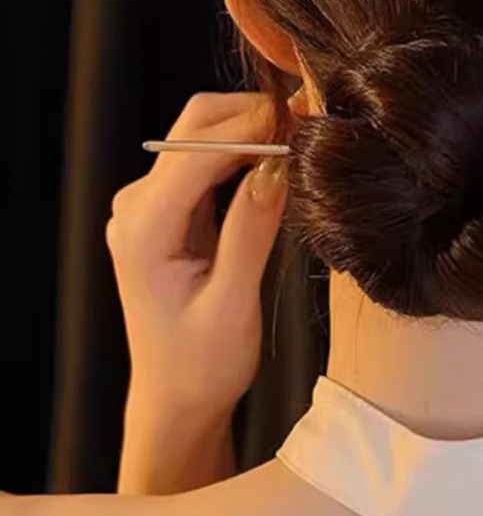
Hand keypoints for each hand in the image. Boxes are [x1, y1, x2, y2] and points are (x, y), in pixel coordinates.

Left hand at [107, 92, 288, 493]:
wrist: (176, 399)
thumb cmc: (203, 365)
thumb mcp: (233, 303)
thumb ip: (250, 231)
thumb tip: (278, 168)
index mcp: (143, 230)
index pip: (197, 152)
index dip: (254, 128)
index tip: (308, 116)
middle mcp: (135, 208)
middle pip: (195, 127)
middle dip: (253, 117)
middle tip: (314, 121)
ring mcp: (147, 206)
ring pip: (202, 137)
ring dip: (252, 132)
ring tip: (305, 140)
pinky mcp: (167, 211)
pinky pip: (207, 163)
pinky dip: (245, 154)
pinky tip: (282, 163)